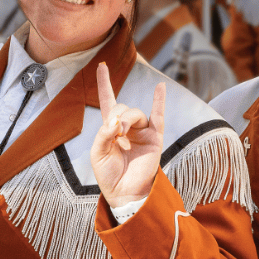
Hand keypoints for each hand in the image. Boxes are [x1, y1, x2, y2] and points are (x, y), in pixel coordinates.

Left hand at [91, 62, 164, 207]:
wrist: (124, 193)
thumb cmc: (109, 175)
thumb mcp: (98, 153)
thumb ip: (103, 134)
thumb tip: (116, 121)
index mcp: (111, 128)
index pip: (108, 100)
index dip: (104, 83)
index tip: (101, 65)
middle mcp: (127, 127)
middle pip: (123, 108)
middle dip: (116, 117)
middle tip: (114, 134)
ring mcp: (142, 131)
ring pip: (135, 113)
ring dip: (126, 120)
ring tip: (122, 136)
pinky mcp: (154, 139)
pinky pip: (158, 116)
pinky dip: (159, 101)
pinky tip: (160, 87)